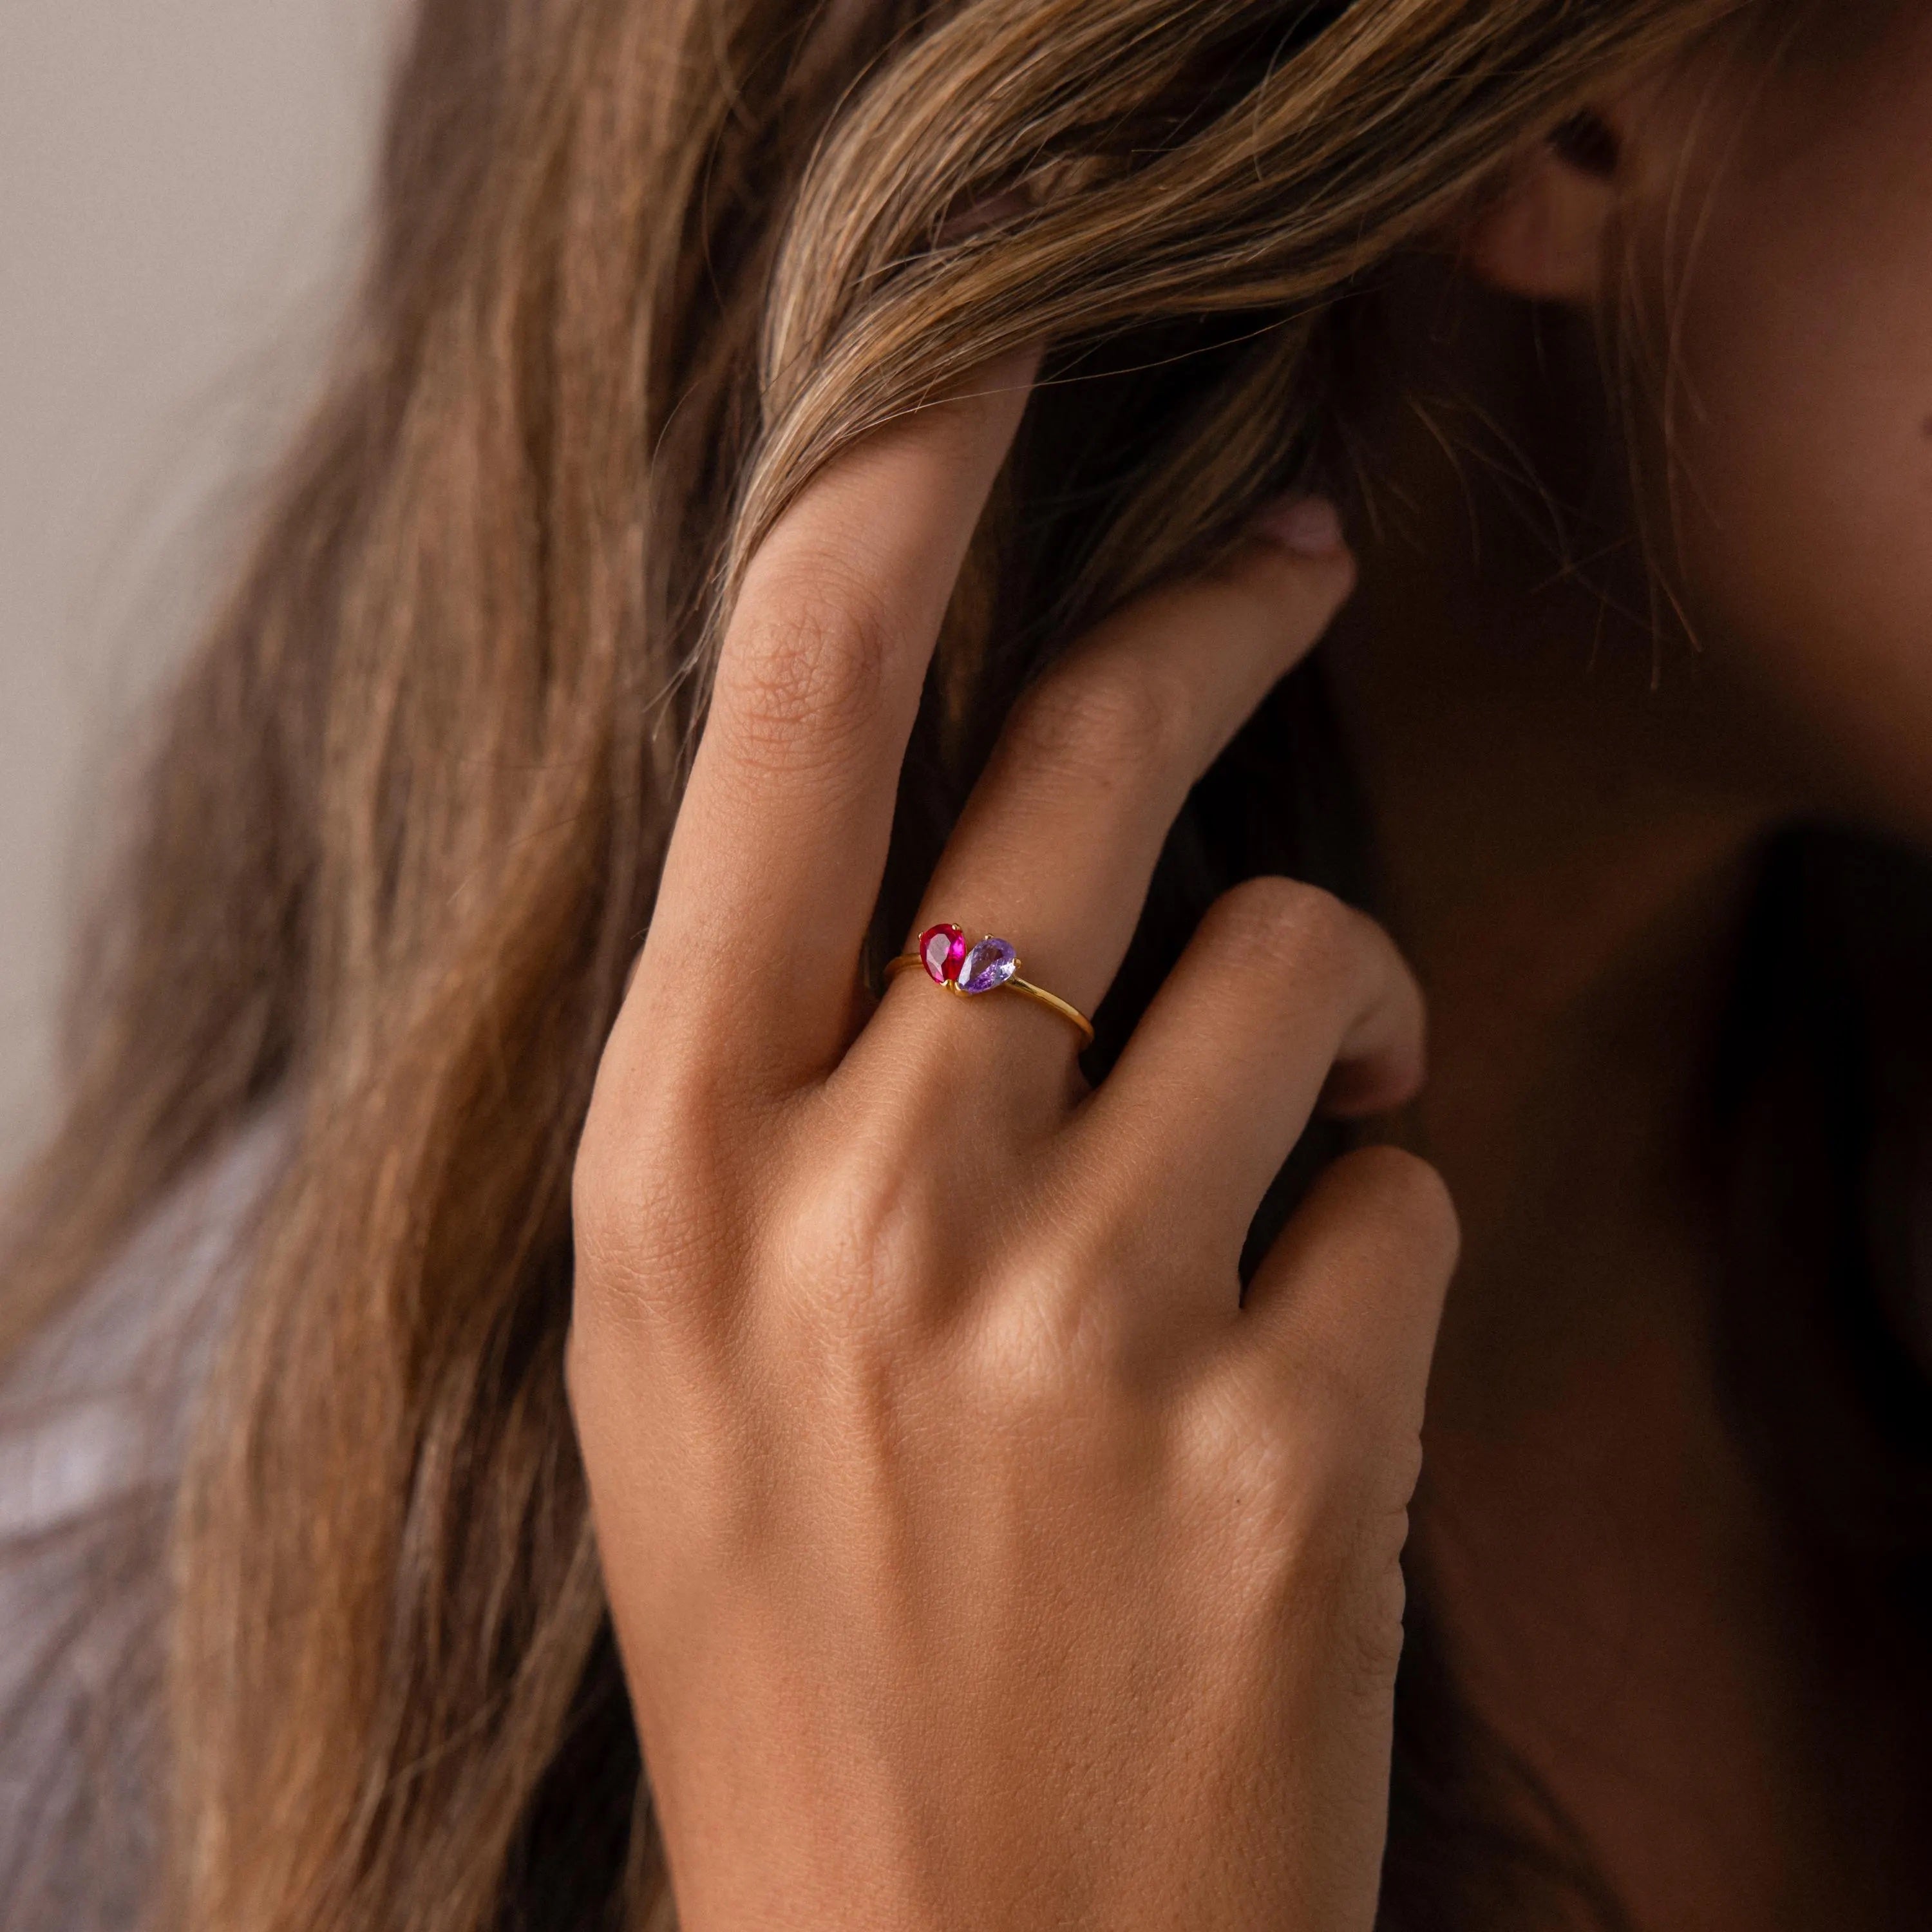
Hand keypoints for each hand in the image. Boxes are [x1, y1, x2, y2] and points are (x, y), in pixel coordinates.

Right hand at [568, 352, 1457, 1931]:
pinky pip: (1406, 1186)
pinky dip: (1386, 1230)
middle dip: (1218, 614)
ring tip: (1313, 1108)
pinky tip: (1307, 1362)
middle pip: (1082, 765)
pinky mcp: (1275, 1438)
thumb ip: (796, 1071)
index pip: (788, 714)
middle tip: (1296, 552)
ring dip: (1345, 1010)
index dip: (897, 491)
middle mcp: (856, 1197)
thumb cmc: (812, 1627)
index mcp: (670, 1156)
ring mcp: (1070, 1316)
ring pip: (1306, 960)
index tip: (988, 366)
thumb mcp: (703, 1327)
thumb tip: (965, 831)